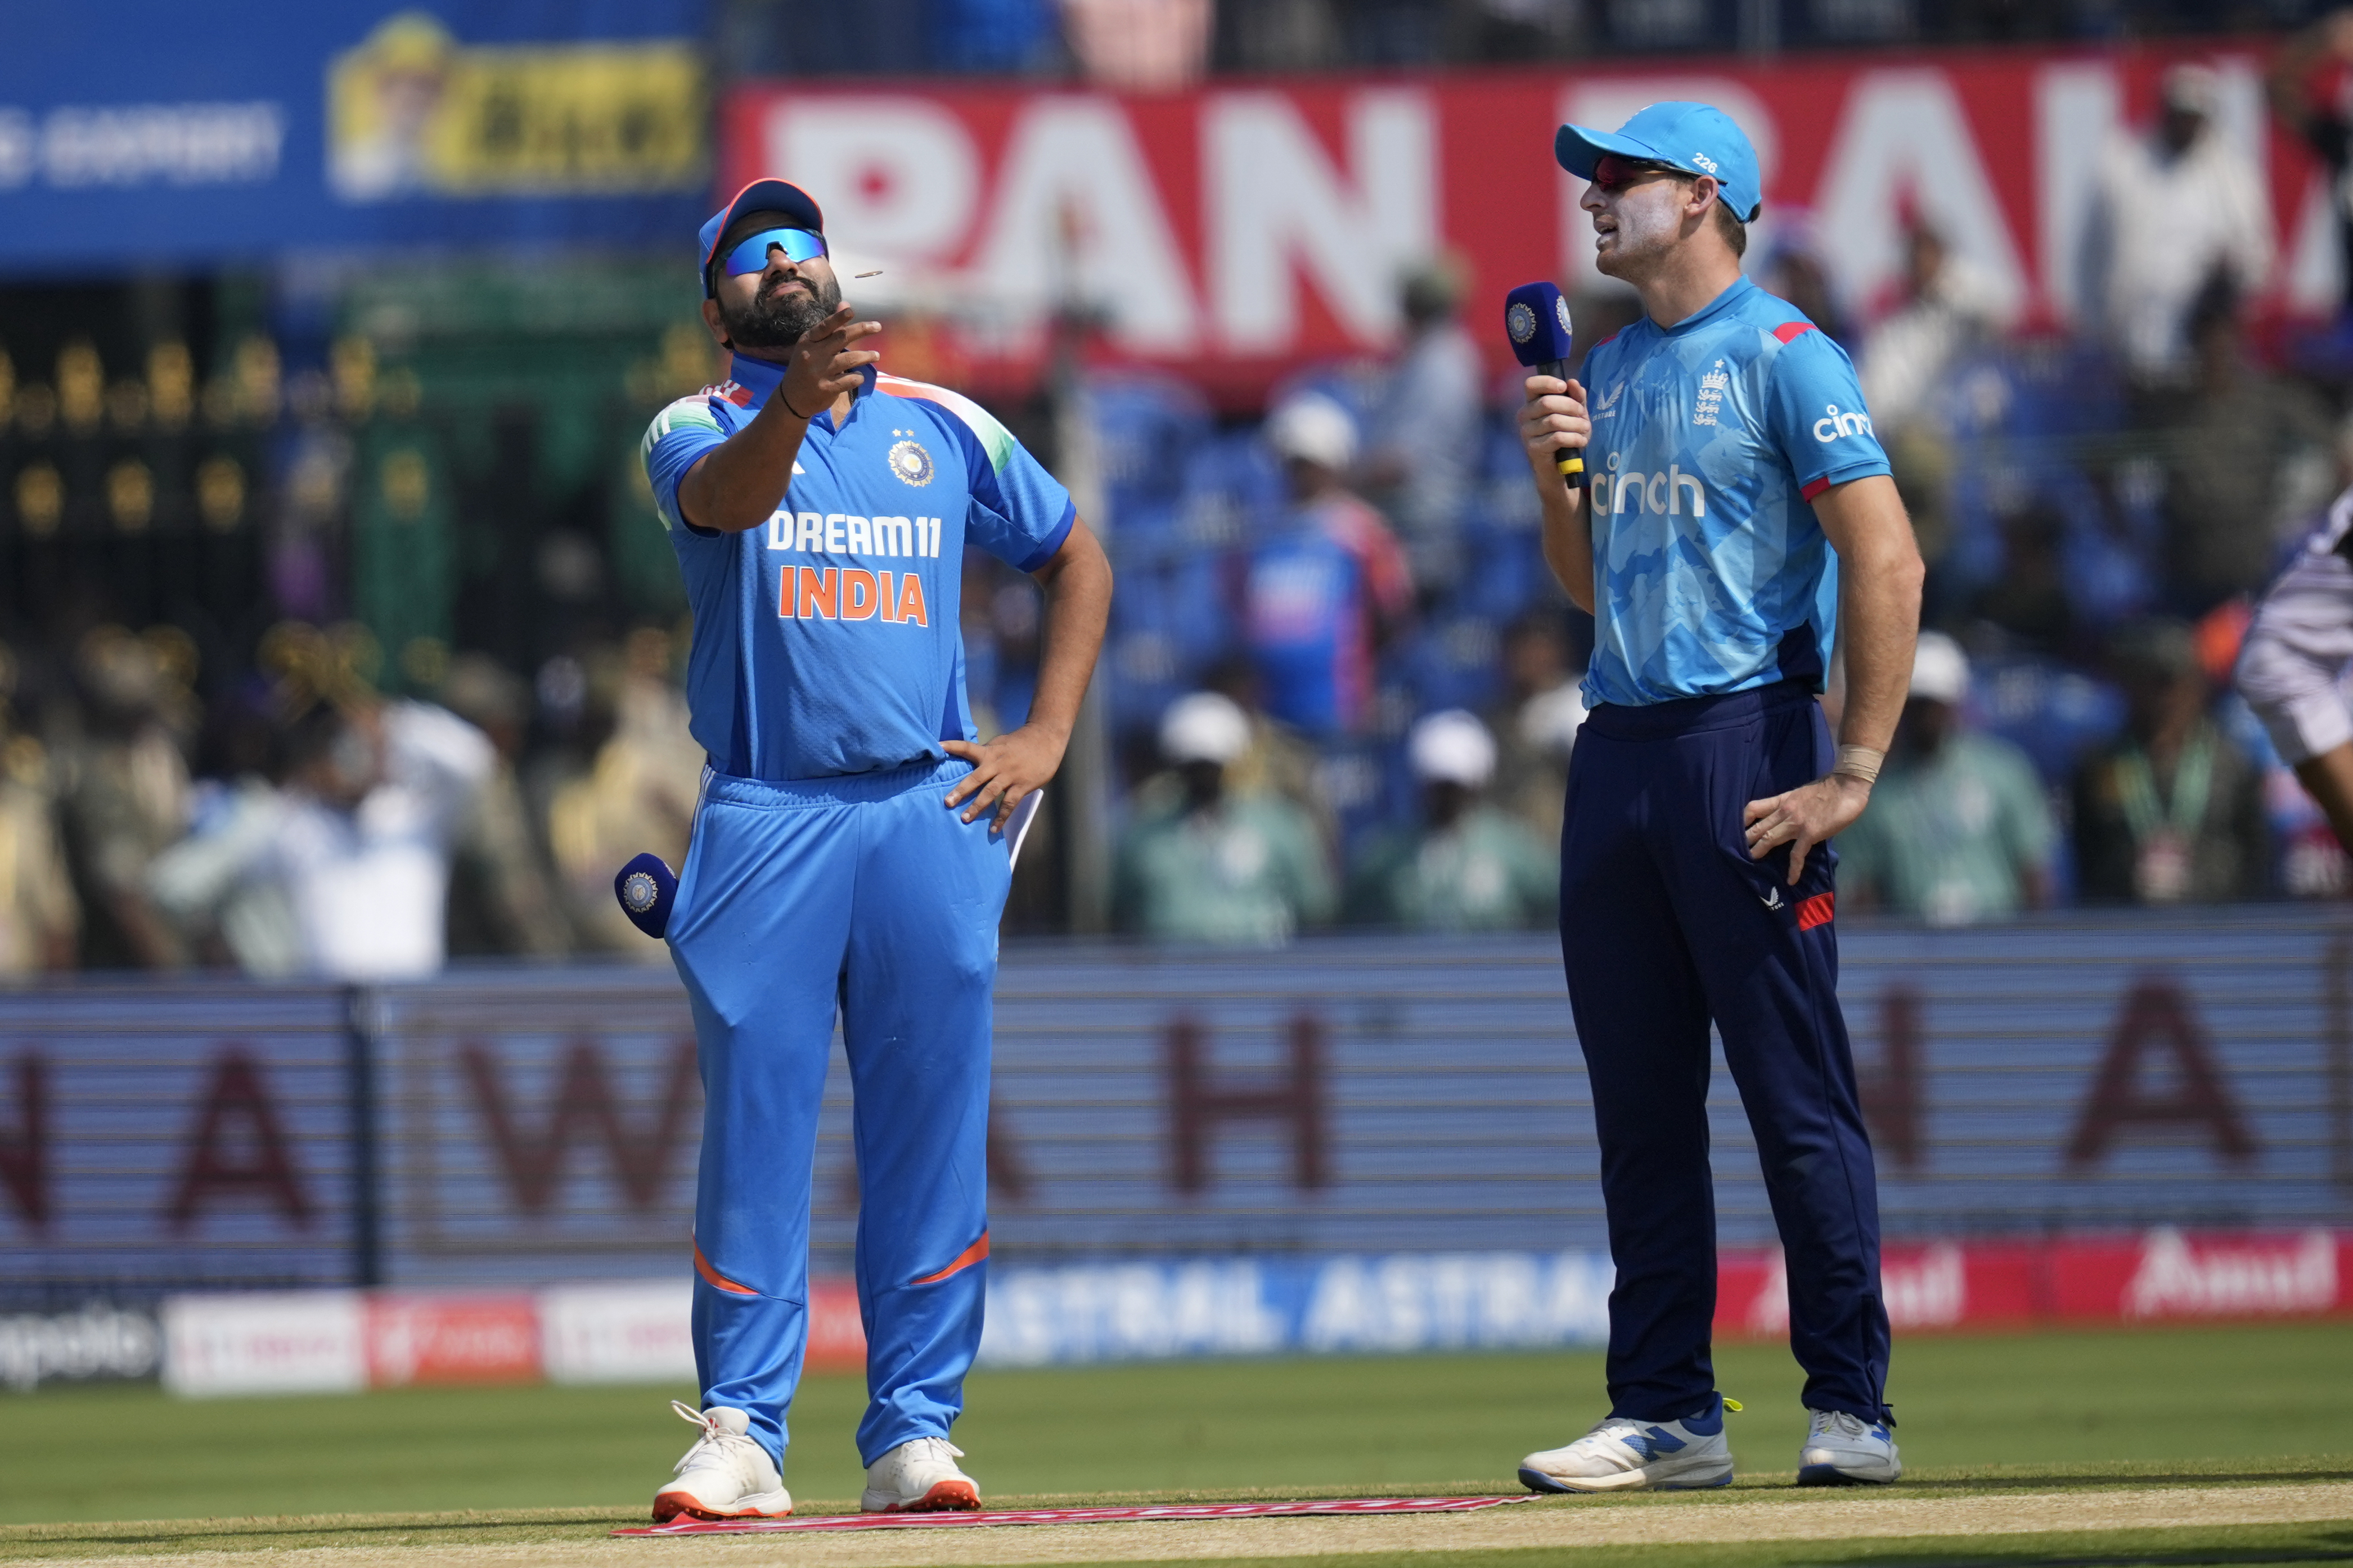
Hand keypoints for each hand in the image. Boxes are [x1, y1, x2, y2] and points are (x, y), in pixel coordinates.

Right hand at [781, 304, 881, 419]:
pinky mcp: (827, 389)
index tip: (851, 311)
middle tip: (877, 326)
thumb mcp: (812, 345)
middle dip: (861, 330)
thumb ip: (830, 327)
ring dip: (866, 356)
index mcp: (808, 341)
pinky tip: (860, 376)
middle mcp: (813, 355)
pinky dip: (858, 377)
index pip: (825, 326)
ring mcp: (820, 372)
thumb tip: (845, 304)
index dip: (838, 318)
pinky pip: (850, 380)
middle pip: (841, 338)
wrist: (792, 398)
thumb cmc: (805, 366)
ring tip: (876, 355)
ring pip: (850, 360)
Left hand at [942, 725, 1067, 830]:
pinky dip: (1001, 817)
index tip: (938, 747)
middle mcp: (997, 763)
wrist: (1046, 739)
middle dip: (961, 790)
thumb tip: (970, 760)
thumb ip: (987, 753)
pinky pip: (1009, 804)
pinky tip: (993, 829)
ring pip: (990, 793)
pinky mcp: (1022, 785)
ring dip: (977, 807)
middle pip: (976, 777)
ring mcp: (1010, 775)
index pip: (967, 747)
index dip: (952, 746)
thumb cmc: (1022, 742)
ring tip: (964, 819)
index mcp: (990, 751)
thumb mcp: (1001, 743)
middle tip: (947, 802)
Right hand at [1518, 375, 1588, 491]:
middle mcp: (1524, 415)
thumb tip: (1573, 382)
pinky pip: (1556, 438)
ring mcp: (1526, 432)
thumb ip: (1576, 398)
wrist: (1562, 466)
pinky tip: (1581, 442)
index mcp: (1532, 403)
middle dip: (1571, 407)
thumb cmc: (1567, 436)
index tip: (1563, 387)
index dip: (1547, 382)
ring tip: (1585, 430)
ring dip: (1575, 425)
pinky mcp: (1533, 448)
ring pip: (1554, 421)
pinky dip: (1574, 438)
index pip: (1531, 384)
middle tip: (1583, 416)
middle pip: (1547, 403)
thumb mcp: (1576, 414)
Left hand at [1743, 773, 1870, 885]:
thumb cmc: (1829, 788)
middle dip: (1747, 839)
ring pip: (1770, 838)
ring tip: (1751, 861)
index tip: (1737, 829)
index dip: (1743, 819)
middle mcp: (1785, 811)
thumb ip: (1792, 805)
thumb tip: (1788, 816)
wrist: (1847, 785)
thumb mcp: (1802, 793)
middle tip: (1735, 850)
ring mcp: (1796, 822)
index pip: (1754, 808)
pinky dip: (1794, 868)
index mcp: (1783, 800)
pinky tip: (1791, 880)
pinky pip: (1797, 854)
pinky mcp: (1810, 833)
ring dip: (1759, 851)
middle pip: (1758, 826)